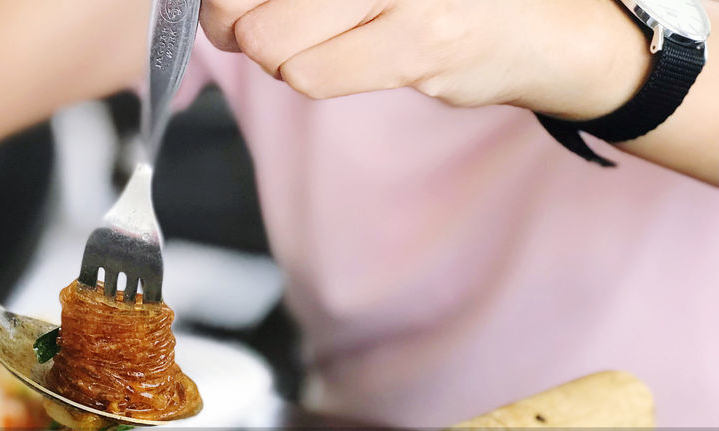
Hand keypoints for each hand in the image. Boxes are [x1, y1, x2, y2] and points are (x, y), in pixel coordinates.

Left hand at [198, 0, 651, 120]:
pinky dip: (307, 72)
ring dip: (272, 53)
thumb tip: (223, 5)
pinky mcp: (420, 41)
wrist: (556, 26)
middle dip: (231, 20)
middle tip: (239, 24)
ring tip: (302, 40)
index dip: (225, 0)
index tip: (223, 8)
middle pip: (250, 4)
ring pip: (272, 41)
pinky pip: (313, 73)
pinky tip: (333, 57)